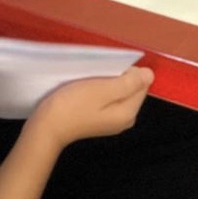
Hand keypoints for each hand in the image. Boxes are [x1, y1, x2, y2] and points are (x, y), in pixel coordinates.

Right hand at [29, 65, 153, 147]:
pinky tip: (86, 90)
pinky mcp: (99, 119)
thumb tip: (150, 74)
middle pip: (131, 89)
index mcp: (129, 113)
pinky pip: (108, 99)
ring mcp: (112, 121)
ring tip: (90, 81)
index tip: (105, 72)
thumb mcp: (101, 90)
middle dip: (117, 77)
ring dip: (107, 83)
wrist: (47, 126)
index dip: (126, 72)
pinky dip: (100, 91)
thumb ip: (128, 83)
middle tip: (96, 76)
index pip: (141, 84)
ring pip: (119, 93)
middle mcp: (125, 119)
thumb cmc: (73, 105)